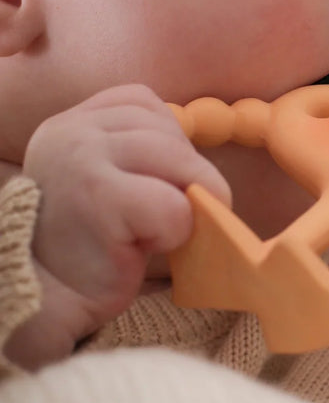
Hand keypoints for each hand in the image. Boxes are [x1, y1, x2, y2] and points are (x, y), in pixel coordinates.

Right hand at [5, 85, 229, 368]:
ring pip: (182, 164)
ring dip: (184, 207)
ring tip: (148, 232)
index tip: (149, 184)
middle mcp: (72, 131)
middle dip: (186, 179)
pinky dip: (175, 232)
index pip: (146, 104)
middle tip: (156, 219)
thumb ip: (144, 152)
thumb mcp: (109, 176)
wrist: (47, 298)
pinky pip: (176, 206)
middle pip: (171, 135)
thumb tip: (206, 165)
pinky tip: (139, 247)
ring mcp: (82, 159)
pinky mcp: (98, 197)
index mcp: (73, 121)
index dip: (167, 144)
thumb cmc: (91, 241)